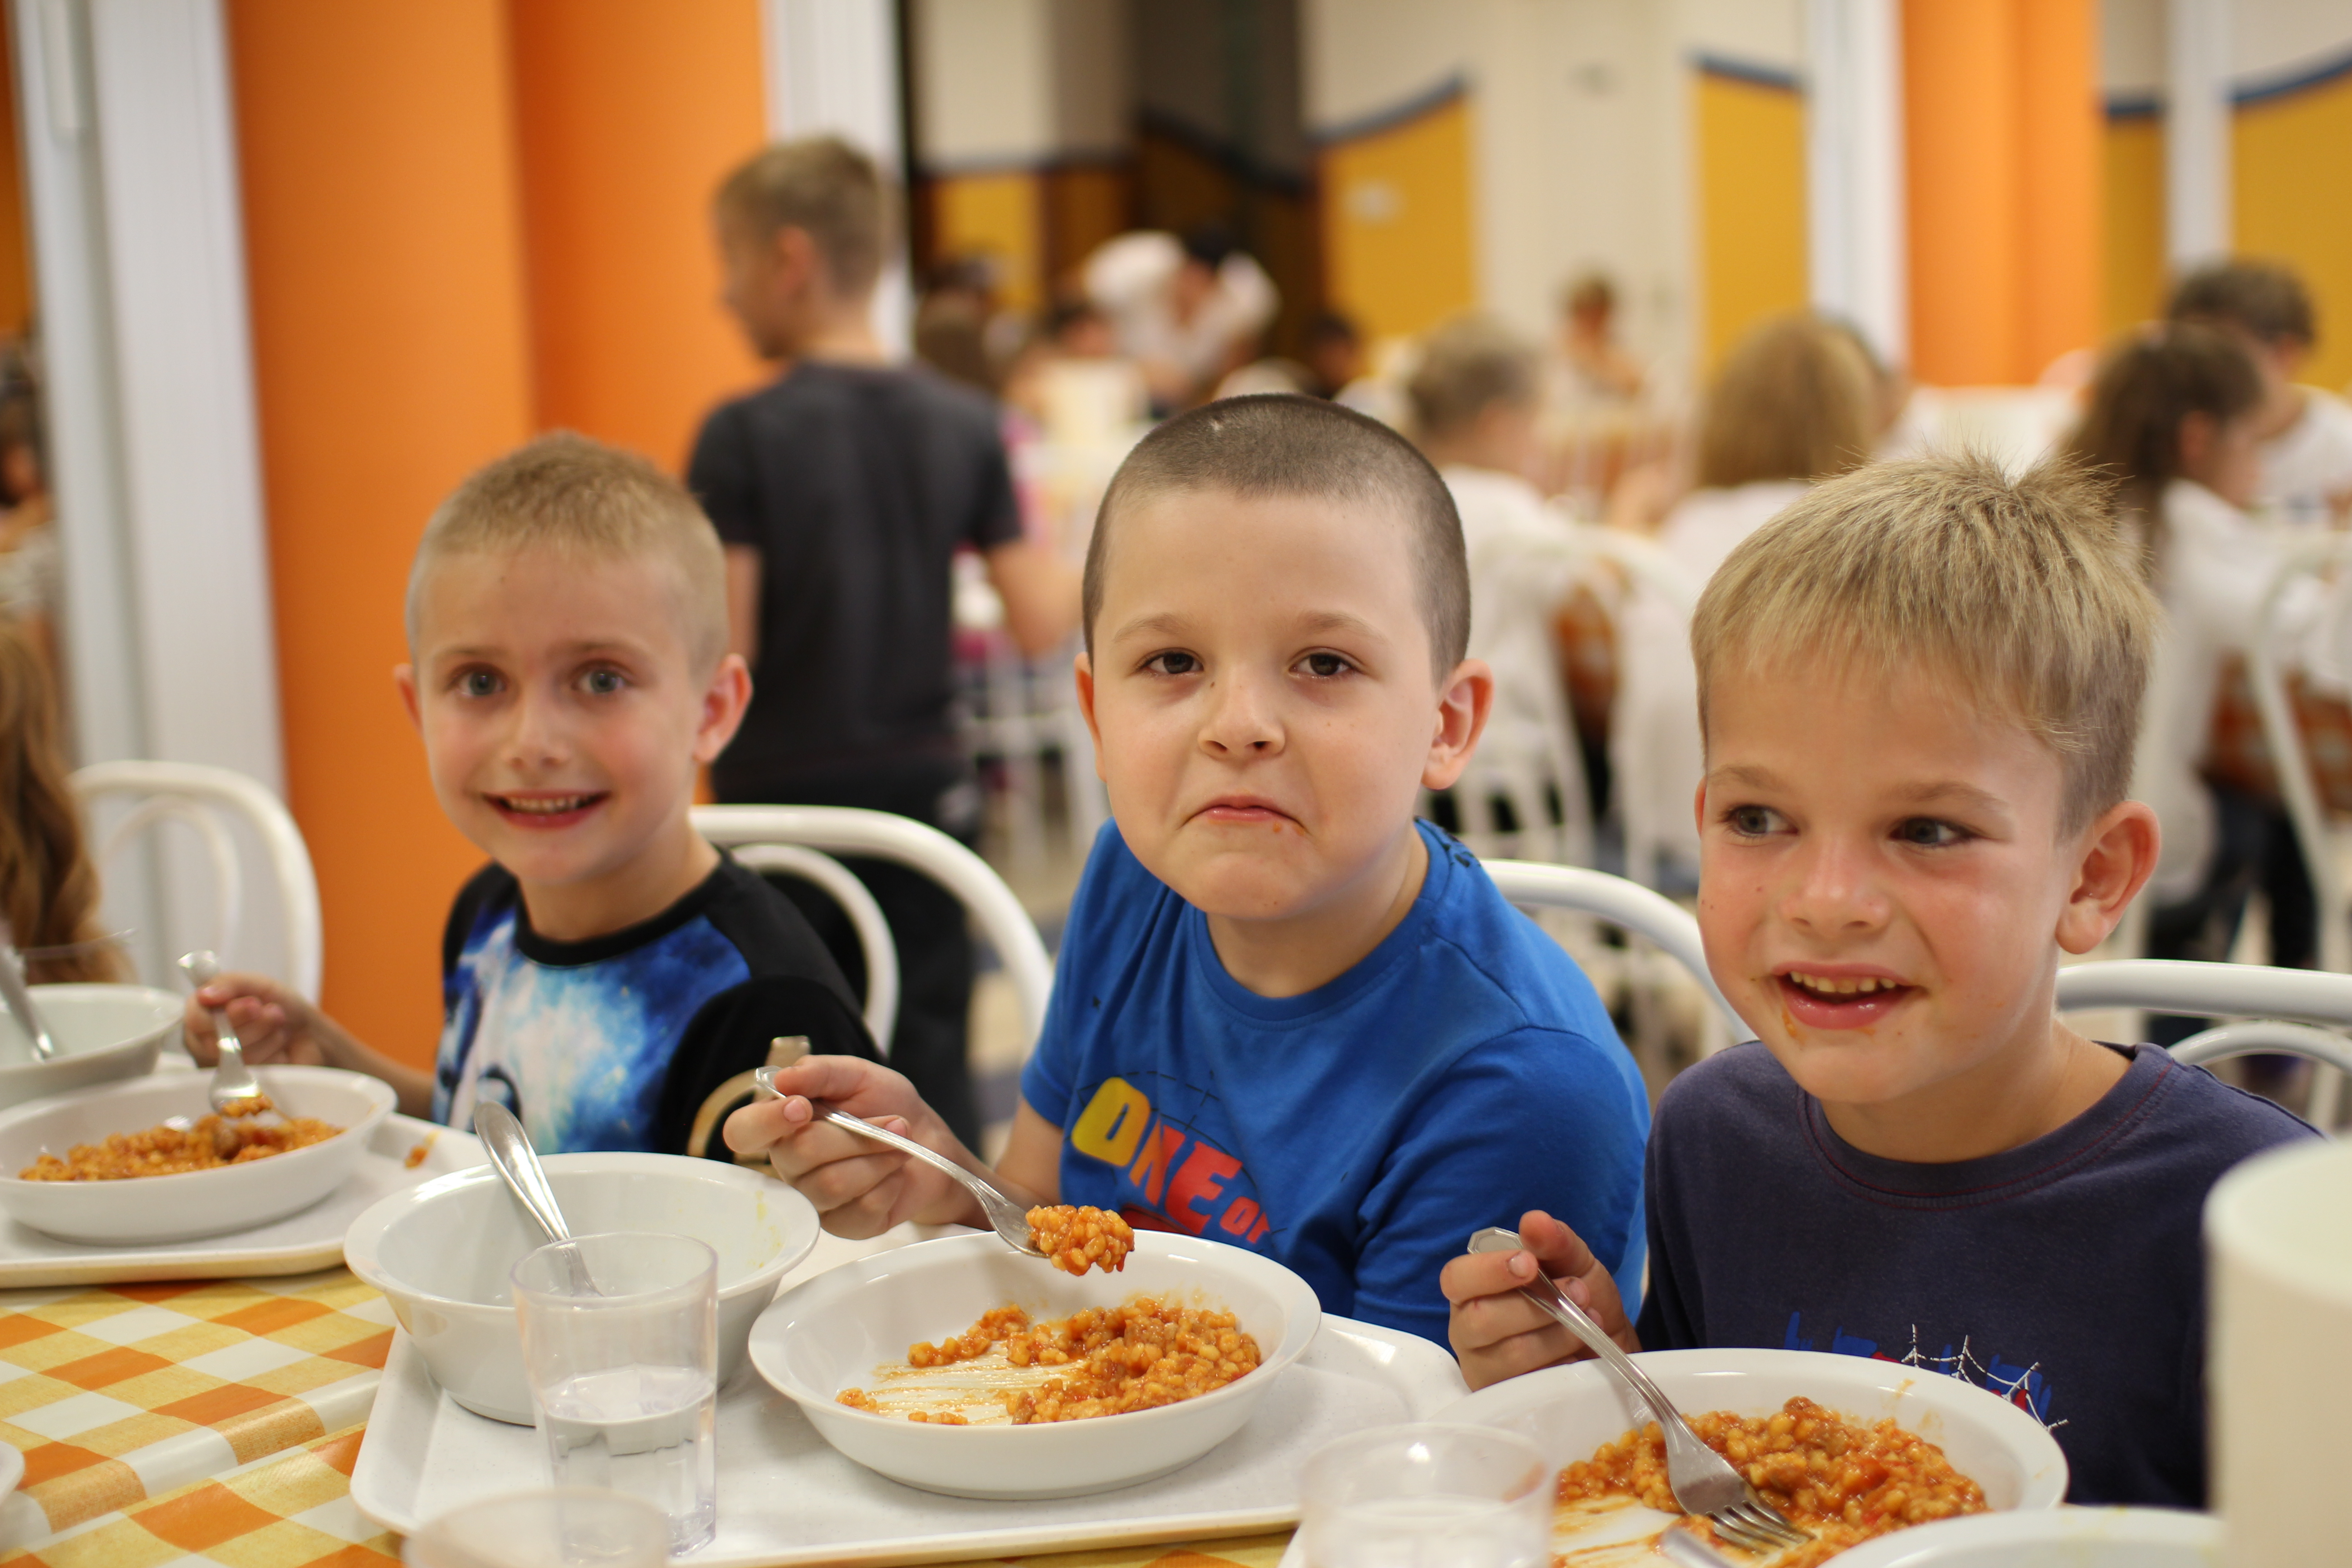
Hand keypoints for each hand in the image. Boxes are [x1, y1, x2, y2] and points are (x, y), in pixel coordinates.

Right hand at [182, 972, 334, 1067]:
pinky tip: (280, 1048)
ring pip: (238, 1058)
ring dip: (268, 1038)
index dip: (229, 1014)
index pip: (196, 1020)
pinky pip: (255, 1073)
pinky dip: (275, 1055)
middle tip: (275, 1013)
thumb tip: (204, 995)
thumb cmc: (277, 1005)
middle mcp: (202, 1043)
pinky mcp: (239, 1085)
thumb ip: (229, 983)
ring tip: (279, 1028)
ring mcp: (219, 1067)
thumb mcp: (256, 984)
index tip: (255, 1004)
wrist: (309, 1032)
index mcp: (200, 1015)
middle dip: (255, 1025)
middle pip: (217, 1042)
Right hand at [723, 1056, 984, 1236]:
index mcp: (782, 1126)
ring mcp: (814, 1200)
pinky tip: (895, 1174)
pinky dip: (889, 1184)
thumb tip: (784, 1078)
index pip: (742, 1132)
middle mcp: (790, 1166)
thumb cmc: (885, 1104)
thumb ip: (821, 1072)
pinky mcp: (843, 1225)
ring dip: (878, 1159)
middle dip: (856, 1135)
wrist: (927, 1139)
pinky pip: (861, 1210)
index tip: (802, 1107)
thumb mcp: (857, 1074)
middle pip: (801, 1155)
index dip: (765, 1122)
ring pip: (832, 1184)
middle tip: (894, 1122)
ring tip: (900, 1144)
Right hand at [1442, 1209, 1637, 1390]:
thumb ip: (1554, 1241)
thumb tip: (1534, 1221)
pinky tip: (1581, 1353)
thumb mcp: (1574, 1262)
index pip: (1456, 1279)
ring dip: (1558, 1333)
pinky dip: (1563, 1363)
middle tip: (1580, 1292)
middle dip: (1538, 1305)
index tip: (1529, 1264)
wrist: (1611, 1347)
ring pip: (1511, 1353)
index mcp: (1473, 1289)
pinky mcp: (1508, 1400)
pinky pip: (1532, 1384)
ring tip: (1588, 1320)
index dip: (1489, 1271)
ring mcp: (1486, 1369)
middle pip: (1481, 1320)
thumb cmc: (1581, 1298)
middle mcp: (1469, 1330)